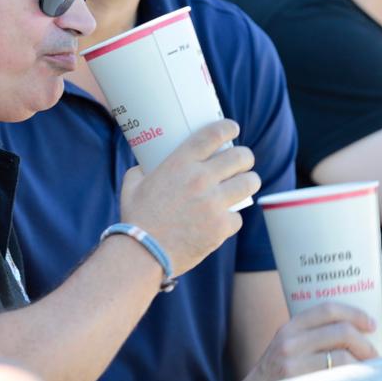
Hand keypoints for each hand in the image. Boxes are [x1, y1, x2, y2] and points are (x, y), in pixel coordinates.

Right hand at [119, 120, 259, 275]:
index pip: (213, 135)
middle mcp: (200, 179)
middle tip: (243, 161)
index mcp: (180, 163)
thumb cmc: (136, 218)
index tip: (232, 128)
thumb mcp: (132, 185)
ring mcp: (213, 203)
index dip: (228, 128)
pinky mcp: (221, 227)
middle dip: (245, 157)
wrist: (143, 253)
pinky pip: (238, 217)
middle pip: (240, 157)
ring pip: (249, 183)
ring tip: (245, 184)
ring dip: (249, 182)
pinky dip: (232, 218)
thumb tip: (146, 166)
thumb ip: (142, 170)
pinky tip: (224, 219)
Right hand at [242, 303, 378, 380]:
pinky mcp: (300, 380)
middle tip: (374, 355)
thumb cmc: (277, 374)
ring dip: (363, 365)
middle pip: (341, 332)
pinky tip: (354, 378)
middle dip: (365, 344)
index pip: (327, 309)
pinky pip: (338, 377)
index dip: (354, 314)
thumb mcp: (286, 348)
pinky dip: (352, 377)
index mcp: (290, 328)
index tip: (371, 324)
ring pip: (343, 357)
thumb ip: (310, 338)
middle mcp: (290, 342)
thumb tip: (354, 334)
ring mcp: (293, 364)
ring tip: (366, 371)